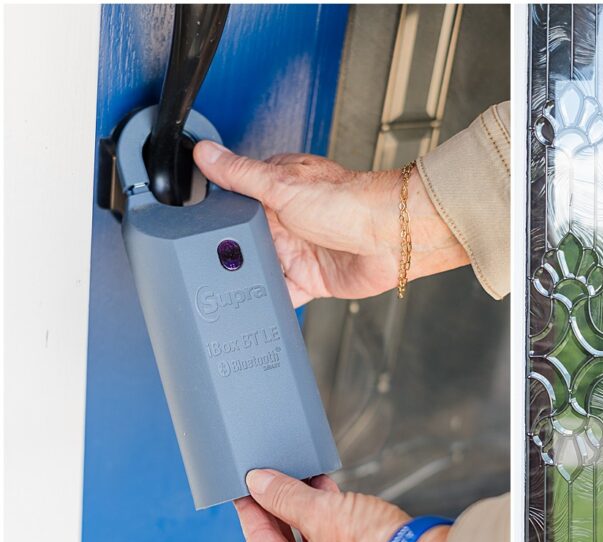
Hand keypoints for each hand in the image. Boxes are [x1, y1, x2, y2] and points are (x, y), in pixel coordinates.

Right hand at [193, 141, 469, 305]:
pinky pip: (283, 295)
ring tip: (220, 291)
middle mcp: (286, 221)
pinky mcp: (311, 279)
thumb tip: (205, 151)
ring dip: (247, 279)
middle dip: (228, 254)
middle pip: (244, 241)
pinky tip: (252, 308)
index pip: (234, 201)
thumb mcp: (281, 184)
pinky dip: (269, 302)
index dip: (214, 215)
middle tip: (203, 266)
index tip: (190, 227)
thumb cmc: (349, 201)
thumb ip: (240, 173)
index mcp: (276, 191)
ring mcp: (298, 251)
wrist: (392, 237)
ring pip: (260, 270)